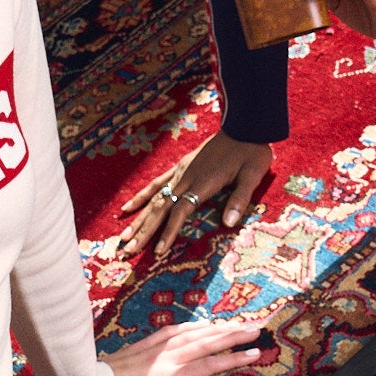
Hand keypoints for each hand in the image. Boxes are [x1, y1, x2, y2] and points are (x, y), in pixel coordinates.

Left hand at [74, 316, 266, 375]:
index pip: (207, 364)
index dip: (233, 358)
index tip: (256, 352)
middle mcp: (164, 358)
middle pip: (205, 343)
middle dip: (232, 335)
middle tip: (257, 328)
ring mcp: (154, 349)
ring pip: (192, 334)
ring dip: (216, 328)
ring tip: (236, 324)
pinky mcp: (143, 346)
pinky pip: (172, 331)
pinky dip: (190, 326)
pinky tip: (198, 325)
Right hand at [117, 131, 272, 255]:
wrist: (244, 124)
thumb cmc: (251, 151)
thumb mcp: (252, 175)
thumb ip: (239, 199)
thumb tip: (228, 223)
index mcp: (203, 182)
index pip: (180, 211)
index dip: (168, 232)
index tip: (158, 251)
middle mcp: (186, 177)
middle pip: (160, 208)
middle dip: (144, 231)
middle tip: (128, 251)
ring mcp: (181, 171)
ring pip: (154, 198)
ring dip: (139, 219)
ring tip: (123, 237)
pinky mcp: (181, 166)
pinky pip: (157, 183)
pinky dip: (142, 196)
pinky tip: (128, 207)